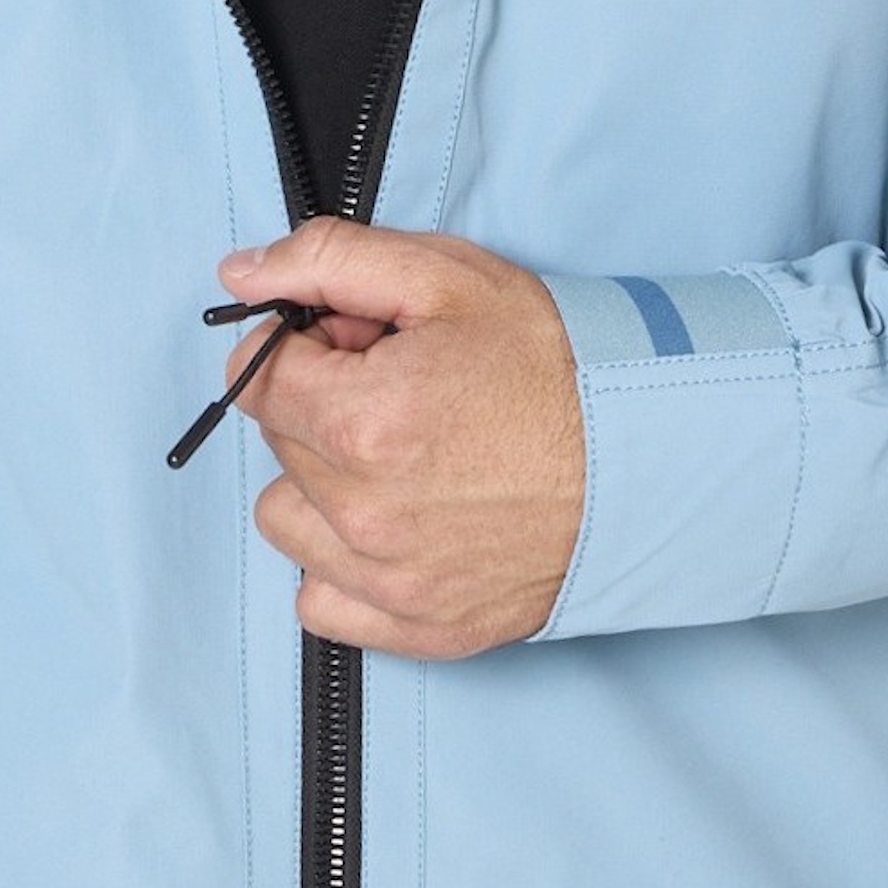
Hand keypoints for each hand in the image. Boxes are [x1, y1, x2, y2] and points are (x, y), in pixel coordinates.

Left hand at [212, 220, 585, 654]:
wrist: (650, 456)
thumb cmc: (556, 366)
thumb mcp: (446, 277)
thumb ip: (328, 260)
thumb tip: (237, 273)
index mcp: (362, 419)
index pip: (258, 372)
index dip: (307, 343)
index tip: (359, 344)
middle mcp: (363, 512)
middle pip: (278, 440)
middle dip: (322, 404)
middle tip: (402, 389)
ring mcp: (390, 579)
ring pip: (287, 520)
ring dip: (320, 484)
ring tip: (399, 458)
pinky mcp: (419, 627)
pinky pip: (319, 600)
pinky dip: (341, 564)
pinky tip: (397, 523)